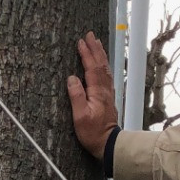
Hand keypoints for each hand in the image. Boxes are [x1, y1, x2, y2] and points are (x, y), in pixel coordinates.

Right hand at [66, 31, 119, 158]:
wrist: (108, 144)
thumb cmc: (92, 133)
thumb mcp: (80, 116)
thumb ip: (76, 96)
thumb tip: (71, 78)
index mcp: (97, 92)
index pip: (92, 68)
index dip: (86, 54)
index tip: (81, 42)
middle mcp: (105, 90)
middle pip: (101, 65)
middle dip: (95, 49)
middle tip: (91, 35)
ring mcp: (108, 93)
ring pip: (105, 69)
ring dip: (100, 55)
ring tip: (96, 44)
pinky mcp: (108, 98)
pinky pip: (106, 76)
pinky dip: (103, 66)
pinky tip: (101, 64)